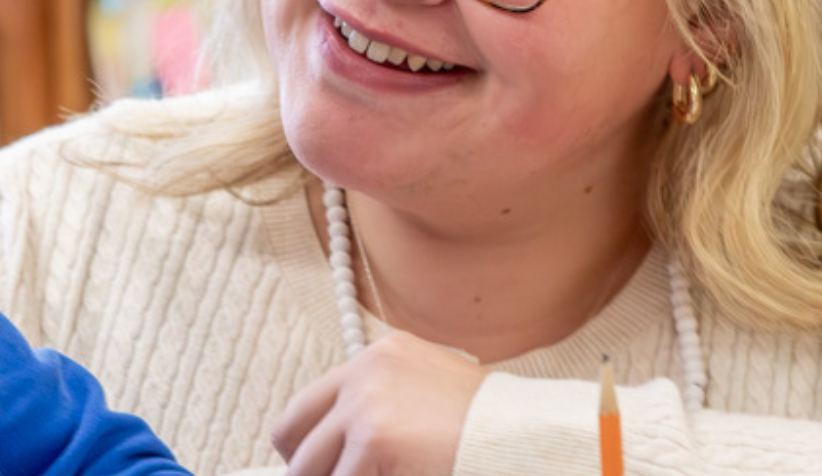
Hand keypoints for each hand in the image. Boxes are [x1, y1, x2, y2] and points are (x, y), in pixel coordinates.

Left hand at [270, 332, 490, 475]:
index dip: (302, 447)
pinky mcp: (375, 444)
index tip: (312, 468)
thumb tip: (332, 452)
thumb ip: (378, 410)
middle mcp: (366, 374)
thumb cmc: (489, 428)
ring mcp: (367, 408)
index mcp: (379, 356)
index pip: (304, 408)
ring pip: (311, 471)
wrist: (527, 436)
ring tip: (384, 474)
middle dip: (311, 473)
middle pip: (294, 440)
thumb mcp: (427, 395)